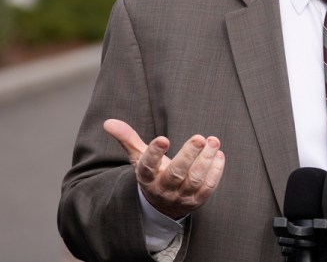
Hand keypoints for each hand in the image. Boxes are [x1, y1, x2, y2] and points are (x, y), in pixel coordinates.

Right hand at [103, 119, 224, 218]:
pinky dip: (215, 171)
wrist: (162, 205)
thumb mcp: (138, 157)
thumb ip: (128, 139)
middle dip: (188, 155)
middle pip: (176, 173)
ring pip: (195, 180)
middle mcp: (163, 189)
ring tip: (213, 141)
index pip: (148, 166)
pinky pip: (208, 187)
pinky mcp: (196, 201)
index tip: (163, 139)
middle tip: (199, 137)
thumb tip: (108, 122)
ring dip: (206, 160)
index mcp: (146, 177)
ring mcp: (180, 197)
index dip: (155, 153)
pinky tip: (218, 155)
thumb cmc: (152, 173)